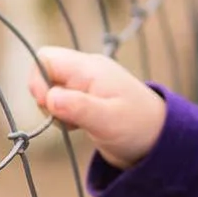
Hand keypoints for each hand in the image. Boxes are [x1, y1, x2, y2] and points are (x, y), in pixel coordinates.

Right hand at [29, 47, 166, 168]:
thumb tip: (50, 98)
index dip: (38, 81)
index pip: (46, 57)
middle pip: (45, 73)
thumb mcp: (108, 120)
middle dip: (44, 98)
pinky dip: (62, 115)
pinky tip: (79, 126)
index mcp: (91, 68)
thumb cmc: (138, 127)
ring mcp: (86, 85)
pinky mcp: (86, 100)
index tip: (51, 106)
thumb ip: (79, 107)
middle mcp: (86, 71)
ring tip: (76, 124)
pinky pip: (61, 102)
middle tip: (66, 119)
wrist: (159, 139)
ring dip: (54, 110)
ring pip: (51, 90)